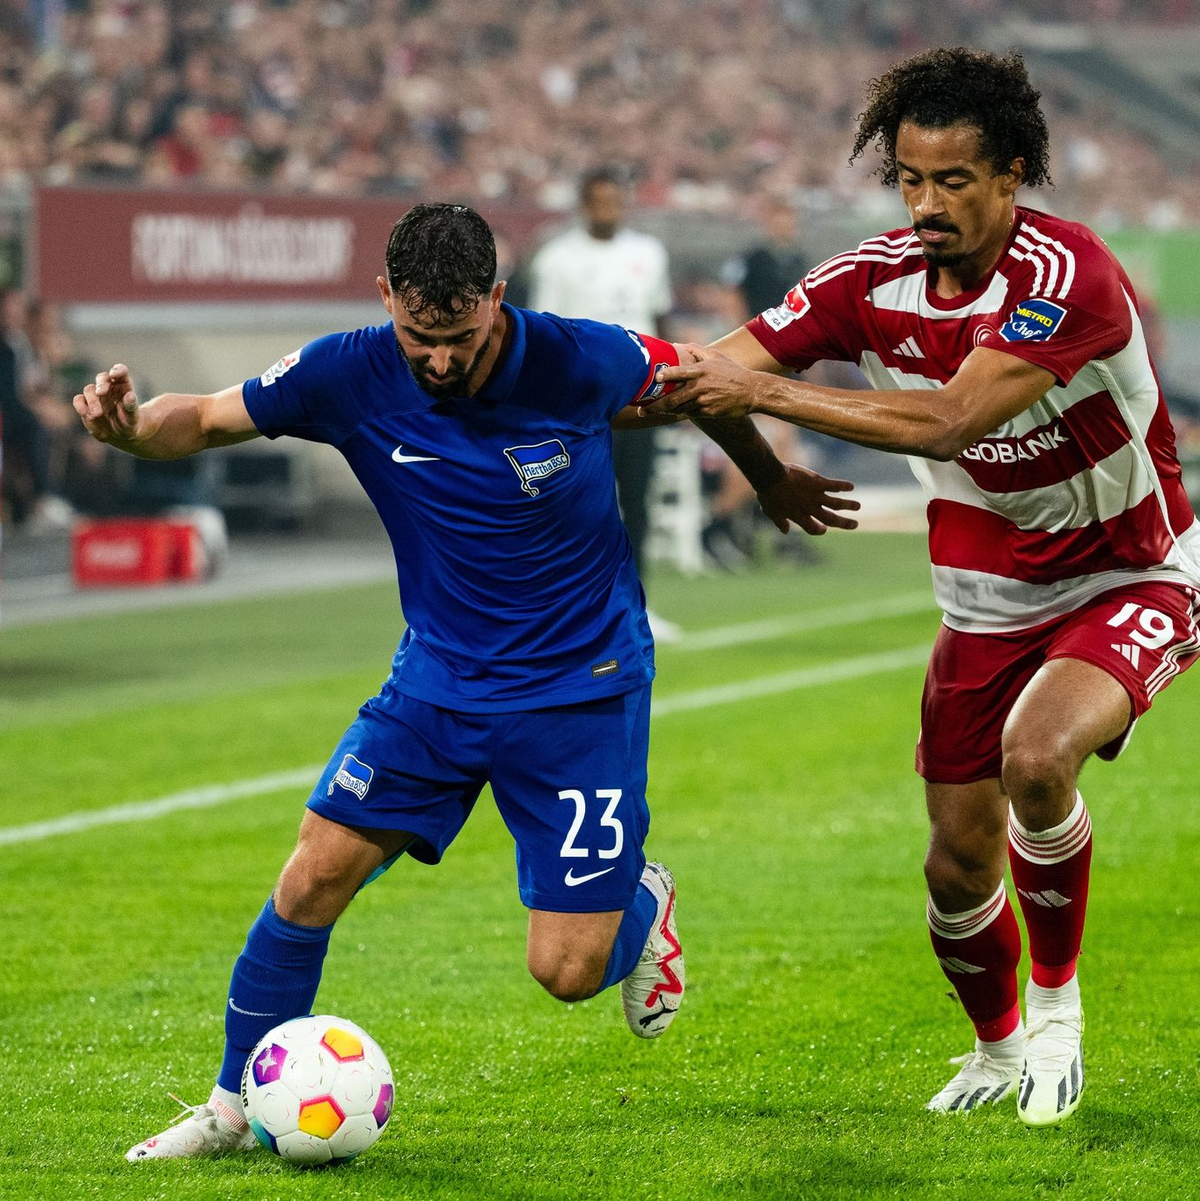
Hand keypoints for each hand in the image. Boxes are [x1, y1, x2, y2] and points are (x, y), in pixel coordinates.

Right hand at [73, 364, 139, 444]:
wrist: (118, 435)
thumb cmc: (128, 423)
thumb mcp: (133, 417)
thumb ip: (131, 406)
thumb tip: (130, 395)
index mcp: (123, 385)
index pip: (121, 371)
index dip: (117, 370)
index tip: (114, 374)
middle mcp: (108, 387)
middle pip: (102, 378)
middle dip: (101, 384)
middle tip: (101, 393)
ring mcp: (95, 395)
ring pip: (89, 389)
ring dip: (92, 400)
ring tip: (98, 413)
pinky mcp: (85, 404)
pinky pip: (79, 400)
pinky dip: (80, 405)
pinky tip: (85, 413)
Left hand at [642, 344, 757, 418]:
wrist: (752, 391)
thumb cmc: (732, 372)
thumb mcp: (716, 356)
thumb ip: (695, 350)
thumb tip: (676, 345)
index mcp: (701, 370)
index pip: (679, 372)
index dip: (666, 375)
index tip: (655, 377)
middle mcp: (700, 387)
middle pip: (673, 399)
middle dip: (655, 406)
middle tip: (642, 410)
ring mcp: (704, 401)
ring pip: (679, 408)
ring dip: (665, 411)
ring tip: (650, 411)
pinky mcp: (708, 412)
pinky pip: (690, 413)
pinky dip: (680, 412)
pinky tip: (671, 412)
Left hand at [757, 462, 859, 535]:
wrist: (771, 477)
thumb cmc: (768, 494)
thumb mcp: (771, 512)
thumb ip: (780, 522)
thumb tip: (785, 531)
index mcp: (798, 516)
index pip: (812, 527)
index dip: (819, 530)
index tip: (824, 529)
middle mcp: (810, 508)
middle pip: (831, 519)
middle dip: (844, 523)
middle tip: (855, 524)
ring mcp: (814, 495)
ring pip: (836, 503)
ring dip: (848, 505)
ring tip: (858, 506)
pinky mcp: (817, 482)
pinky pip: (833, 485)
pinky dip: (843, 486)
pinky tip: (851, 486)